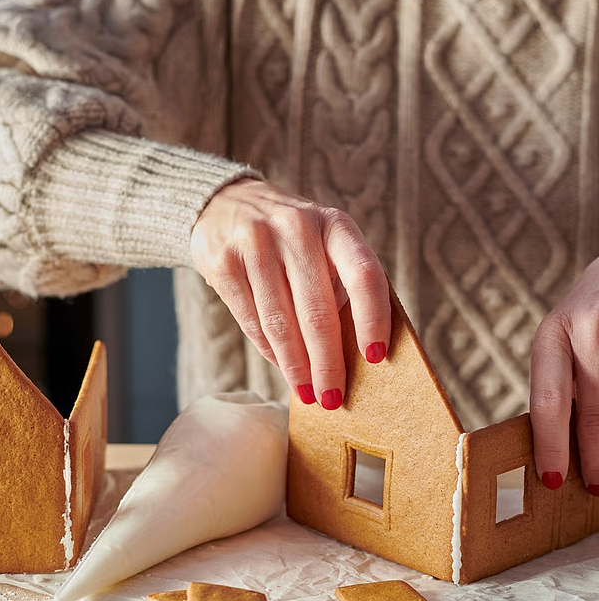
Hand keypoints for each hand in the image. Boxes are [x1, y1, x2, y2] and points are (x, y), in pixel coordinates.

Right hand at [190, 178, 390, 408]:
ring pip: (280, 322)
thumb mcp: (323, 244)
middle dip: (327, 362)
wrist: (226, 203)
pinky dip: (268, 350)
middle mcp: (296, 228)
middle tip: (333, 398)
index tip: (377, 358)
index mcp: (335, 224)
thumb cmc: (291, 238)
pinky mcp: (223, 261)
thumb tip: (355, 356)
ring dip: (295, 366)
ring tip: (307, 392)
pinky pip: (251, 319)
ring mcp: (256, 242)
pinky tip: (280, 366)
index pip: (364, 274)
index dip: (373, 319)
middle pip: (318, 310)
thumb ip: (341, 285)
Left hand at [530, 256, 598, 494]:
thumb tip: (566, 446)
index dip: (550, 444)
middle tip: (596, 487)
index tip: (551, 478)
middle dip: (595, 455)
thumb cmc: (597, 314)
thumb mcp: (572, 336)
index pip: (548, 399)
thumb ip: (568, 379)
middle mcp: (587, 324)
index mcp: (554, 331)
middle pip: (593, 408)